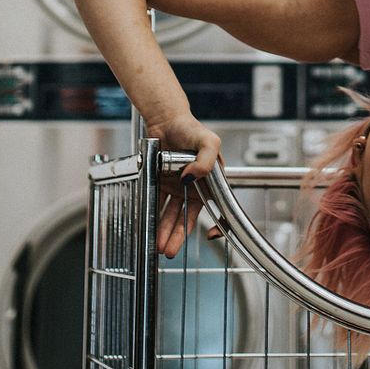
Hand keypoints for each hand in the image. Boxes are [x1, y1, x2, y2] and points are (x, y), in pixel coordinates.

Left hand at [147, 111, 221, 259]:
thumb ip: (206, 161)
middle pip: (189, 217)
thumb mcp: (208, 140)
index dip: (219, 224)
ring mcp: (178, 187)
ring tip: (158, 245)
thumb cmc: (190, 127)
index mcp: (213, 181)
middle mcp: (196, 187)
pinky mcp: (161, 183)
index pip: (220, 208)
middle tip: (170, 250)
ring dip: (165, 230)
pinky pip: (157, 203)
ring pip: (172, 214)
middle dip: (179, 235)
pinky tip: (149, 227)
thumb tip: (192, 179)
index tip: (211, 236)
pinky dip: (153, 216)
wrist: (166, 119)